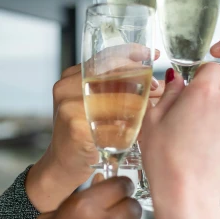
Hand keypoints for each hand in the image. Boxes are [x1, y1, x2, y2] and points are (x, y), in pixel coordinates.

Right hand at [26, 59, 163, 210]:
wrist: (62, 166)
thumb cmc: (82, 135)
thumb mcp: (92, 105)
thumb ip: (114, 89)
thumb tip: (157, 80)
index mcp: (70, 78)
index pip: (104, 57)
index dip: (131, 53)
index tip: (151, 55)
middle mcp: (66, 88)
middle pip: (111, 74)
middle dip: (139, 78)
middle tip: (155, 86)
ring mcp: (69, 107)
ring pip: (114, 97)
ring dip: (138, 102)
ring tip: (150, 108)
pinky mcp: (76, 128)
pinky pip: (111, 122)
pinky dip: (128, 124)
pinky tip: (136, 128)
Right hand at [141, 64, 219, 205]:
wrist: (187, 195)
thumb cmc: (165, 158)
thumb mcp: (153, 120)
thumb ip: (168, 94)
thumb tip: (175, 80)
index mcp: (204, 92)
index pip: (212, 67)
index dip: (200, 76)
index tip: (189, 88)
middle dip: (205, 98)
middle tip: (183, 117)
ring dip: (213, 117)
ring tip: (192, 138)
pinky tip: (203, 152)